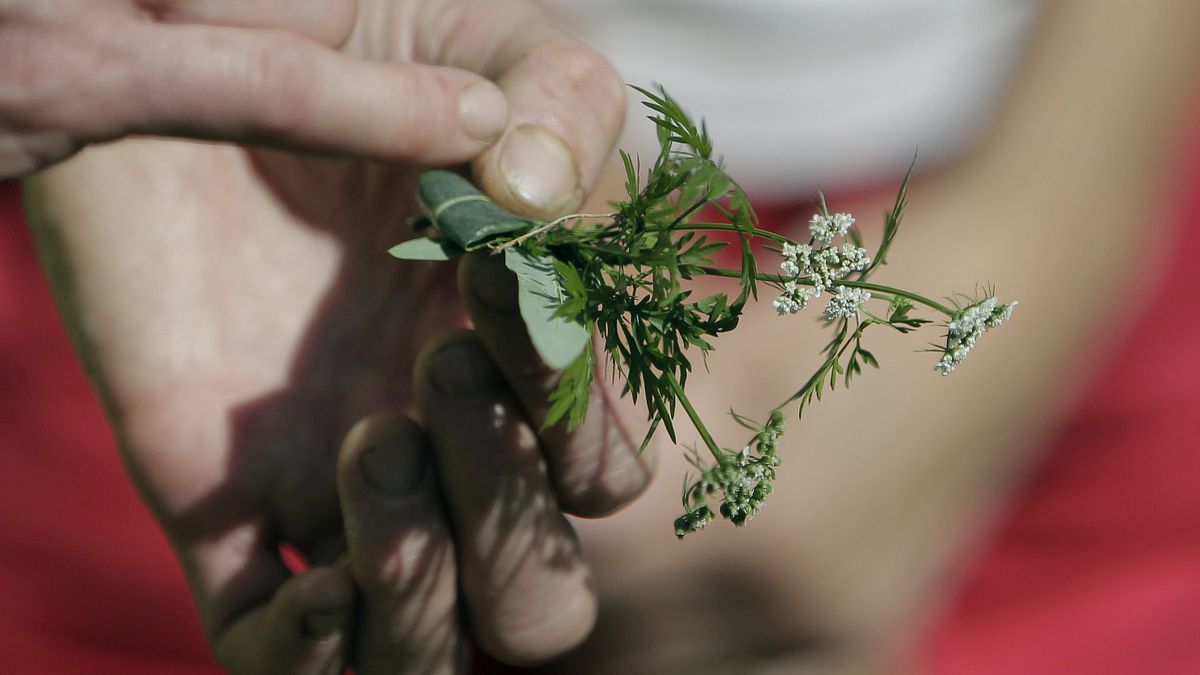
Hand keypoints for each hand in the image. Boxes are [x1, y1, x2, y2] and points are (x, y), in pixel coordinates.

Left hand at [23, 0, 650, 670]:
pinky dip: (307, 658)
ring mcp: (334, 478)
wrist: (183, 38)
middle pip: (538, 597)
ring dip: (426, 592)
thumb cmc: (360, 26)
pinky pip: (268, 649)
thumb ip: (562, 105)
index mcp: (524, 353)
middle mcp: (444, 438)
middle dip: (509, 517)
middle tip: (433, 376)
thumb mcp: (490, 37)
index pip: (598, 465)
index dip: (573, 408)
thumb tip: (536, 208)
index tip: (488, 280)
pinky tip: (308, 582)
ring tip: (369, 447)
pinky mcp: (219, 496)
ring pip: (428, 643)